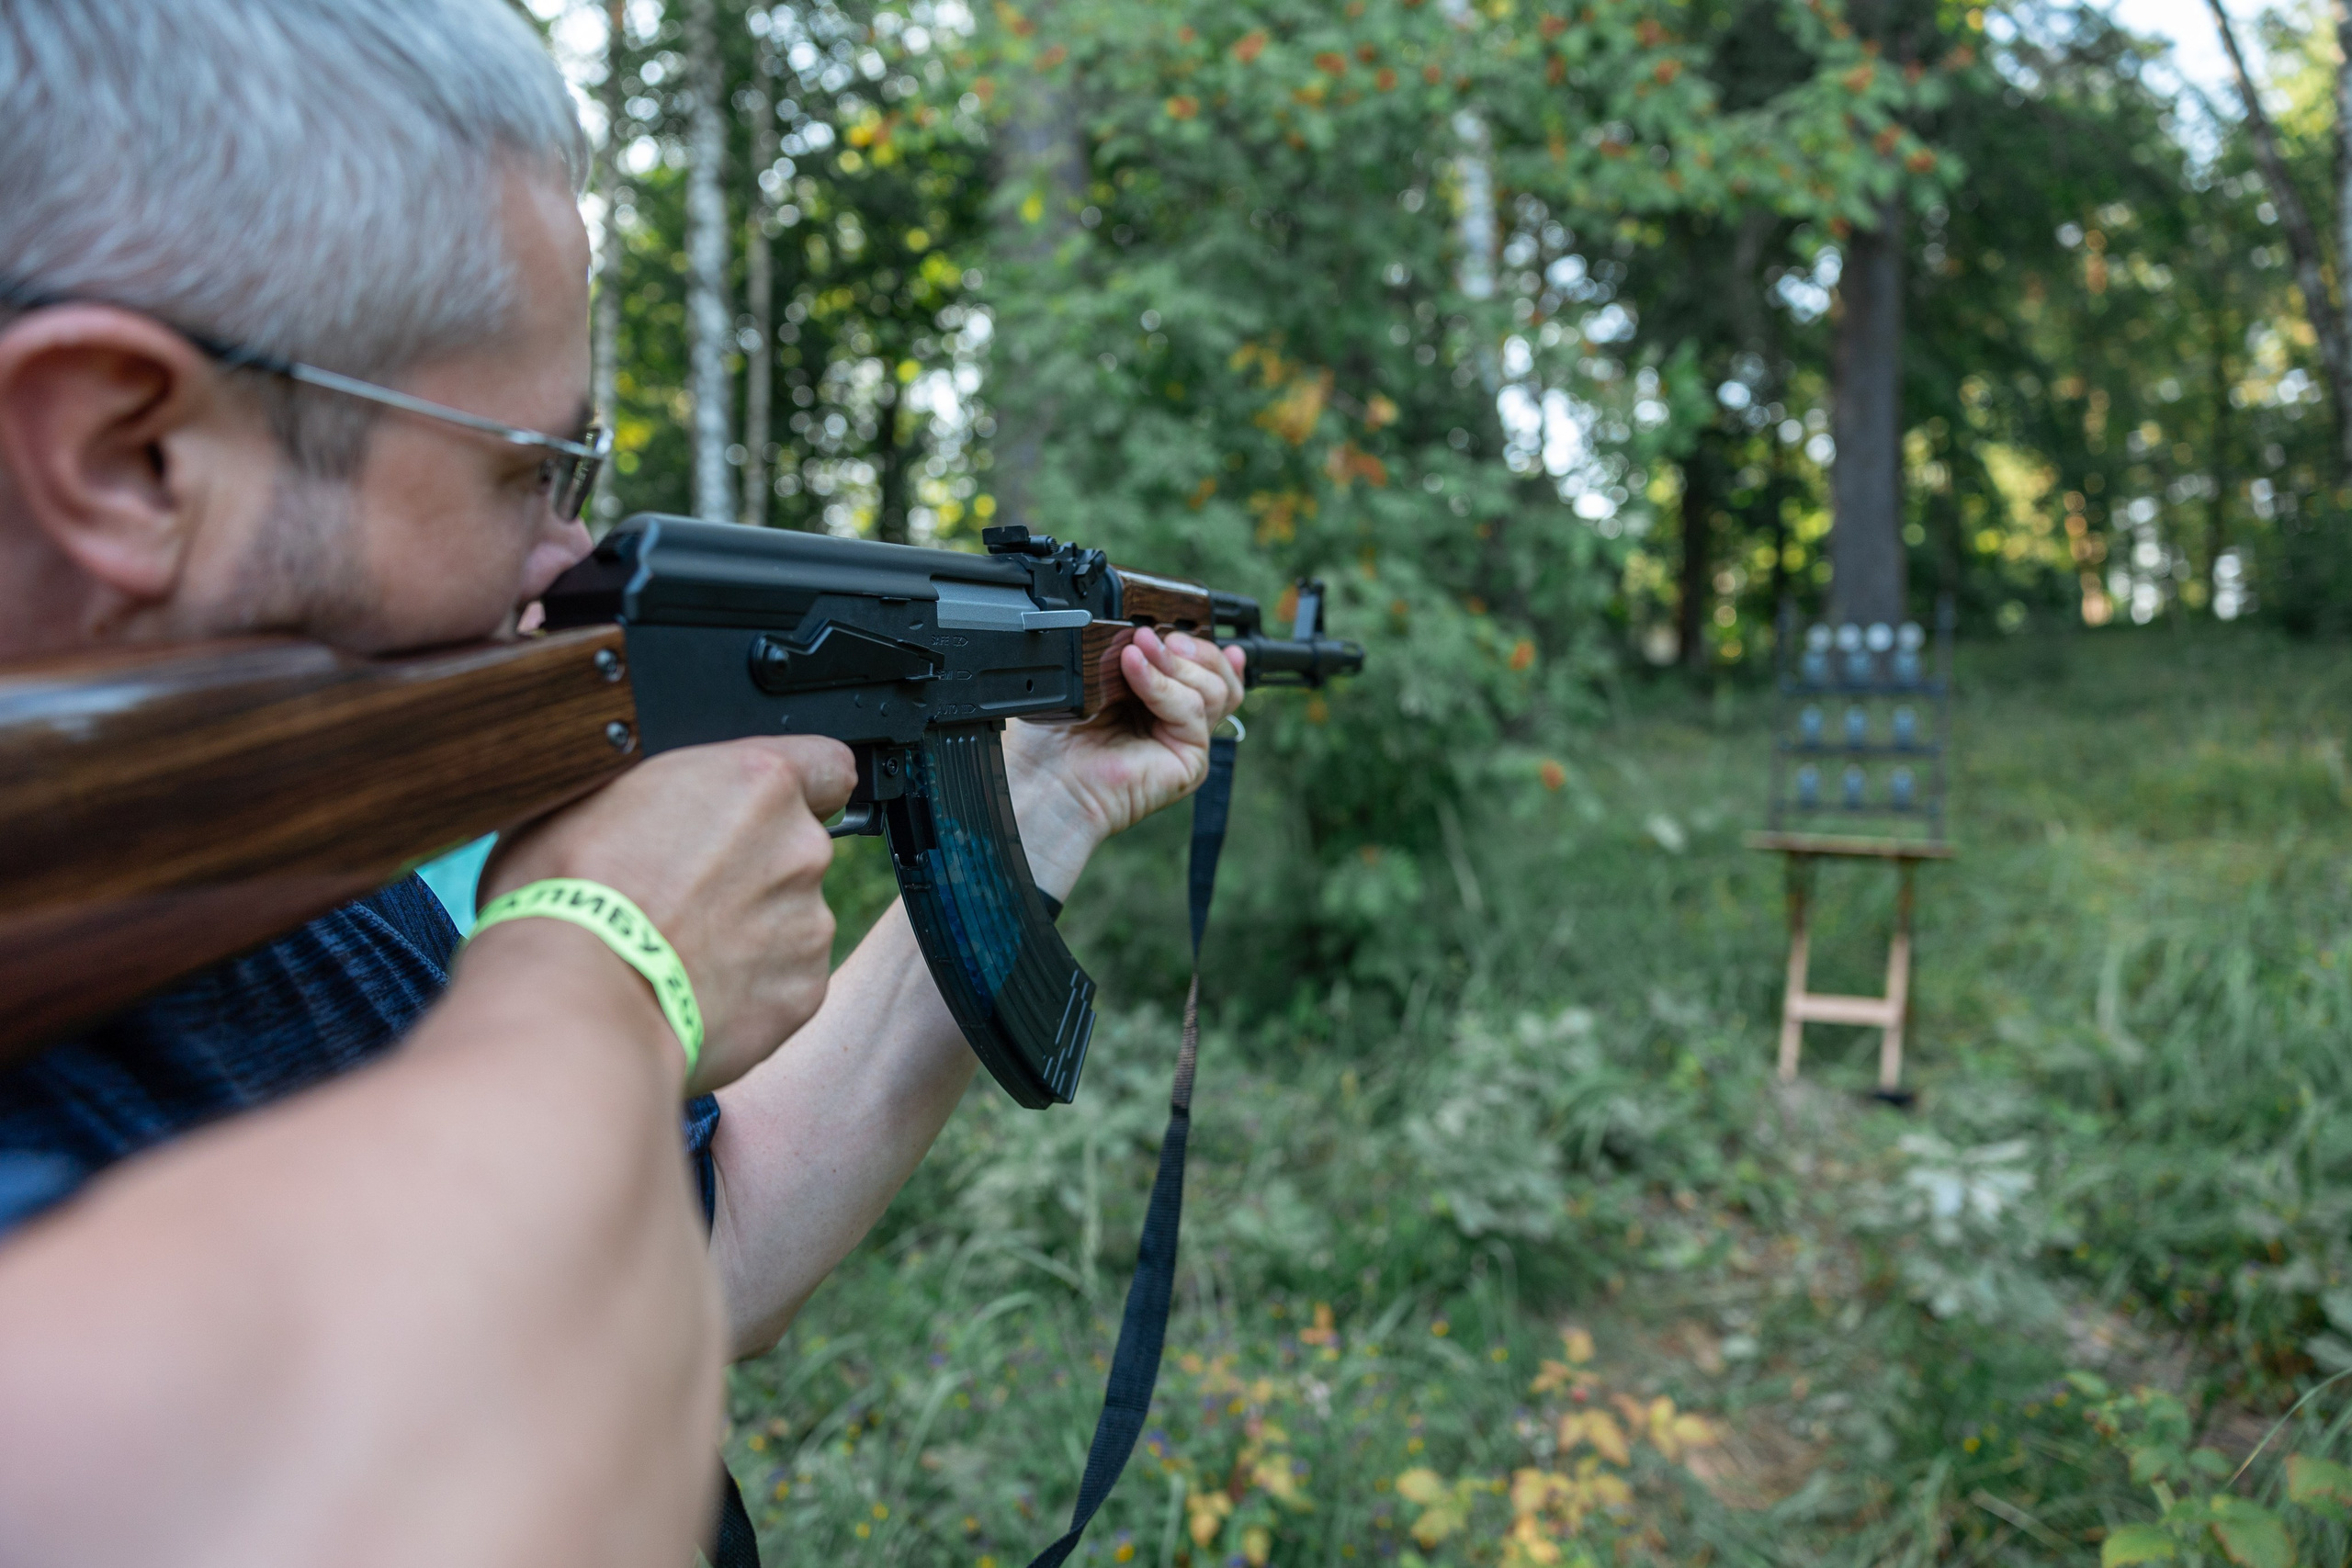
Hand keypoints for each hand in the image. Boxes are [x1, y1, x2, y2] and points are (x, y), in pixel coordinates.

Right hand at [477, 736, 854, 1091]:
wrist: (576, 1002)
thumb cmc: (565, 892)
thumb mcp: (592, 795)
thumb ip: (663, 787)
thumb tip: (659, 794)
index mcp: (757, 783)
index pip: (828, 766)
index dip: (803, 788)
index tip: (765, 812)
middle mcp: (800, 848)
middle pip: (797, 848)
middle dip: (752, 867)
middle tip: (684, 894)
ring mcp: (808, 924)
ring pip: (792, 917)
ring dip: (751, 929)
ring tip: (678, 950)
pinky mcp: (802, 992)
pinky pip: (783, 979)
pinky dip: (749, 986)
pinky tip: (692, 990)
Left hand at [1002, 628, 1246, 898]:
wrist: (1046, 780)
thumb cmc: (1055, 740)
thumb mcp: (1091, 680)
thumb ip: (1125, 654)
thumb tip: (1148, 632)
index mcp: (1159, 703)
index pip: (1205, 670)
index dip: (1204, 645)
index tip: (1178, 624)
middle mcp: (1177, 724)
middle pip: (1220, 676)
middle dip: (1193, 647)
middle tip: (1150, 636)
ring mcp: (1187, 743)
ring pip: (1214, 689)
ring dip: (1175, 663)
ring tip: (1135, 651)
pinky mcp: (1190, 762)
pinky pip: (1192, 709)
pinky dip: (1163, 684)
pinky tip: (1133, 668)